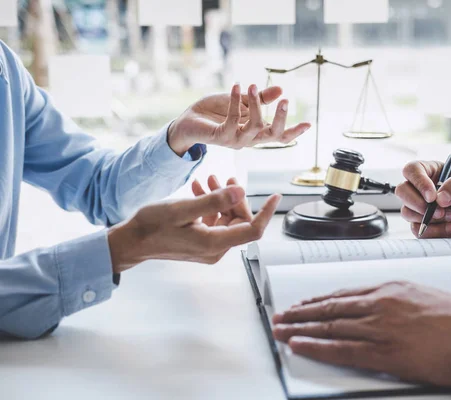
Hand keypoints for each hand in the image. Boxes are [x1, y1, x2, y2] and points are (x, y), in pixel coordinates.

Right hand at [107, 181, 280, 272]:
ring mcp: (208, 248)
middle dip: (234, 198)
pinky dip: (210, 206)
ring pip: (226, 220)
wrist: (130, 242)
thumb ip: (213, 200)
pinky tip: (199, 189)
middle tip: (223, 177)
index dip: (266, 212)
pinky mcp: (200, 243)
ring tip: (208, 179)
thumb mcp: (182, 209)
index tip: (275, 195)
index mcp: (214, 244)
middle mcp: (215, 249)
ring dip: (220, 199)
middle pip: (240, 221)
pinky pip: (214, 222)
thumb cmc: (151, 226)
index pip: (253, 230)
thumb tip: (240, 191)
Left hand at [167, 83, 310, 154]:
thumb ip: (261, 98)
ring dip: (256, 105)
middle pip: (272, 135)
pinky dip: (236, 101)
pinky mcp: (220, 136)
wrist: (188, 120)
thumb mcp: (242, 101)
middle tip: (286, 100)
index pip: (279, 136)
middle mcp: (248, 140)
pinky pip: (232, 120)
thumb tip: (281, 89)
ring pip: (254, 127)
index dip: (294, 132)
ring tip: (253, 86)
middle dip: (280, 118)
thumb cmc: (215, 112)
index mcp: (255, 132)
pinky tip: (237, 86)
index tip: (308, 123)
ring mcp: (235, 140)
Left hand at [272, 282, 450, 387]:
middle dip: (300, 314)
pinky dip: (316, 347)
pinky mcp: (385, 352)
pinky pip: (341, 349)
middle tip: (280, 316)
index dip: (317, 301)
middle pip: (329, 309)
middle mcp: (379, 304)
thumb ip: (394, 300)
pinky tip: (298, 345)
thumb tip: (375, 308)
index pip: (343, 295)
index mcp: (389, 288)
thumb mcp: (422, 294)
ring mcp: (380, 327)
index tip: (302, 305)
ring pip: (329, 327)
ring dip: (300, 329)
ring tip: (280, 330)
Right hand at [396, 161, 450, 237]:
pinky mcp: (420, 225)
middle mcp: (421, 189)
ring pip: (406, 211)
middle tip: (439, 210)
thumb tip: (439, 197)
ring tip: (449, 217)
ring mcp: (418, 208)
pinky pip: (415, 229)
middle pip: (402, 190)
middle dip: (418, 203)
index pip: (412, 170)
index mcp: (432, 173)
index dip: (418, 182)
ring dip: (428, 218)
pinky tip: (447, 227)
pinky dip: (433, 231)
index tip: (432, 196)